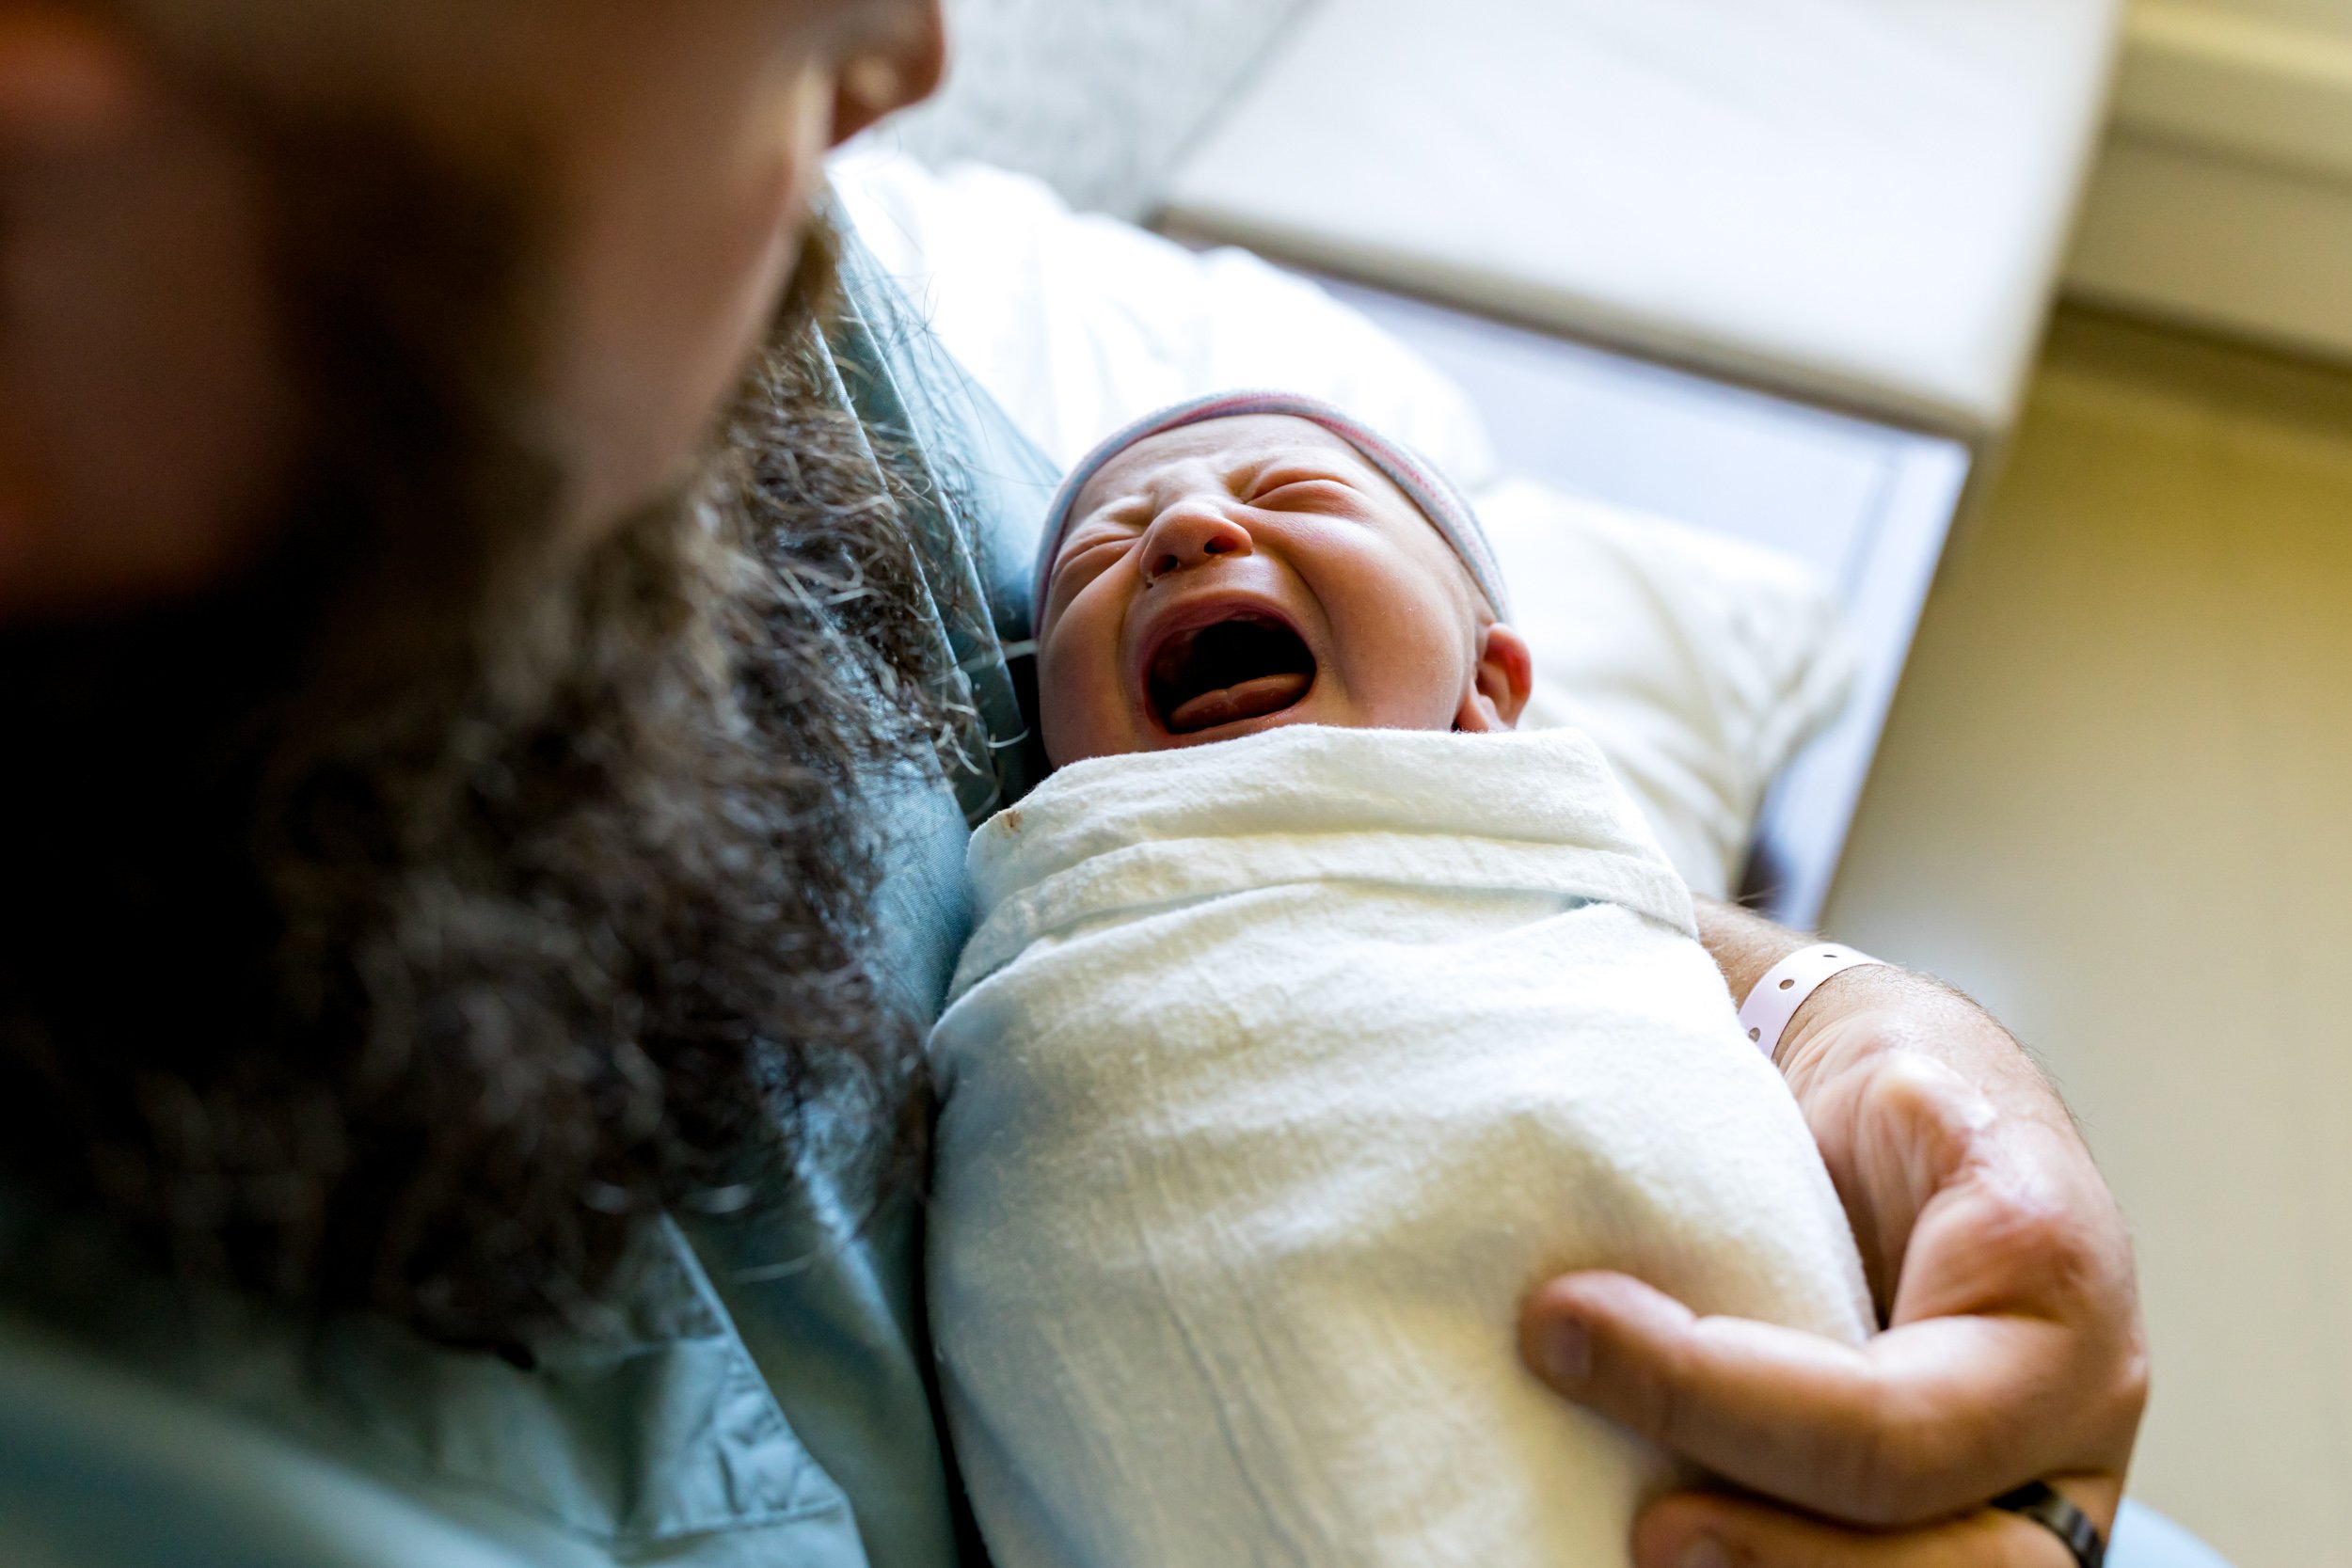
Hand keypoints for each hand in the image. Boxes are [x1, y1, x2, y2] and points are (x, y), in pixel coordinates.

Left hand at [1520, 940, 2147, 1565]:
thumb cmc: (1886, 1079)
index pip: (1896, 1423)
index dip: (1718, 1399)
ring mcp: (2027, 1489)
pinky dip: (1788, 1565)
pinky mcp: (1961, 1520)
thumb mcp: (1879, 1060)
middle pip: (1960, 1565)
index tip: (1562, 1326)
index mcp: (2050, 1290)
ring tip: (1647, 1542)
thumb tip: (1738, 1060)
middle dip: (1788, 1558)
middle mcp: (2068, 1421)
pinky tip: (1688, 1539)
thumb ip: (1826, 1083)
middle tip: (1643, 1525)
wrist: (1906, 1111)